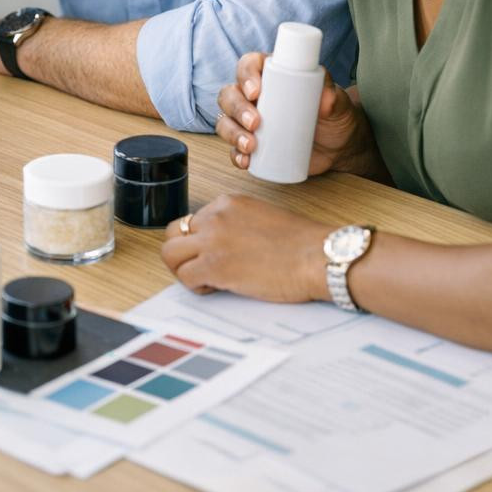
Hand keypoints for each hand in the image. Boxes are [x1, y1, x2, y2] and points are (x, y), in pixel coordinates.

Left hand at [160, 194, 330, 301]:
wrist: (320, 257)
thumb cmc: (304, 244)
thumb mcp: (263, 217)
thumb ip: (238, 224)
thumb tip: (226, 243)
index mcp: (228, 203)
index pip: (194, 220)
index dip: (201, 241)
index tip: (217, 254)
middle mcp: (216, 216)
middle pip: (174, 233)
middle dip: (183, 253)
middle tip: (201, 268)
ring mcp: (212, 240)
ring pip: (170, 253)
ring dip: (183, 269)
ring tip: (206, 280)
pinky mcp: (214, 265)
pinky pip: (185, 277)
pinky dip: (196, 286)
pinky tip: (216, 288)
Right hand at [216, 51, 373, 175]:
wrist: (341, 148)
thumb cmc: (336, 118)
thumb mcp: (338, 103)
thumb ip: (332, 94)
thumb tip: (324, 94)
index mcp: (272, 75)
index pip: (249, 65)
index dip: (246, 75)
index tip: (256, 91)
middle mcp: (255, 96)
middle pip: (230, 94)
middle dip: (237, 108)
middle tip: (255, 123)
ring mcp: (249, 121)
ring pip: (225, 121)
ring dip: (232, 133)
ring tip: (250, 146)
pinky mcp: (251, 145)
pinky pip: (233, 148)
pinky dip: (235, 154)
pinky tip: (245, 160)